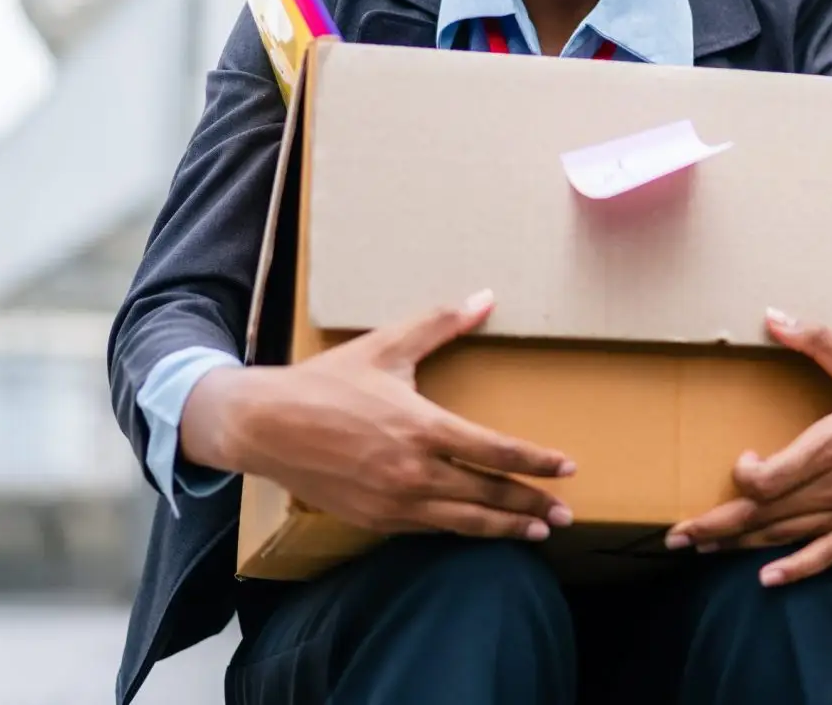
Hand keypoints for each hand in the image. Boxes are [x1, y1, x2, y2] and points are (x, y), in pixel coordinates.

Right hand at [182, 289, 575, 539]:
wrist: (264, 426)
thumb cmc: (327, 382)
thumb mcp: (387, 345)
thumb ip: (441, 323)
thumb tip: (486, 297)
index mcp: (423, 428)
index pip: (496, 451)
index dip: (536, 462)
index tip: (567, 468)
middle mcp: (414, 472)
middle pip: (488, 495)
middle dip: (531, 507)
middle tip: (566, 515)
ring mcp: (393, 502)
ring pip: (463, 523)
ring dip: (504, 529)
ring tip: (538, 534)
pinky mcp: (374, 520)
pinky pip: (429, 530)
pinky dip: (460, 531)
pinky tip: (479, 531)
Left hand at [666, 308, 831, 585]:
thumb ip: (817, 340)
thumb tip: (772, 316)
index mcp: (831, 445)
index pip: (770, 479)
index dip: (745, 478)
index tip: (741, 462)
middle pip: (764, 515)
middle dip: (715, 526)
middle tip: (675, 537)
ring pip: (785, 536)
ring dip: (740, 546)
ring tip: (701, 551)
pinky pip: (826, 557)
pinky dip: (794, 570)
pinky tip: (766, 579)